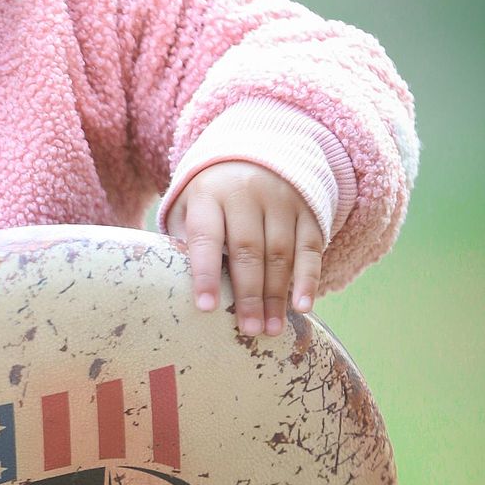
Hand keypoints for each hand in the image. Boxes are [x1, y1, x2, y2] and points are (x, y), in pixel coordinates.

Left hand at [164, 162, 323, 337]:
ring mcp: (280, 200)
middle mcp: (246, 194)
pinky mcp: (308, 210)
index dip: (205, 273)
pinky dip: (308, 279)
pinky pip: (310, 248)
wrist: (256, 155)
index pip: (206, 237)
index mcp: (209, 196)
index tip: (206, 307)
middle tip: (248, 330)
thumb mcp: (190, 207)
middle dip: (248, 294)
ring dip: (276, 295)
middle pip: (247, 249)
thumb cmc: (213, 197)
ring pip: (280, 252)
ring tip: (271, 329)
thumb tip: (174, 286)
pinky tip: (302, 306)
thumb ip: (184, 240)